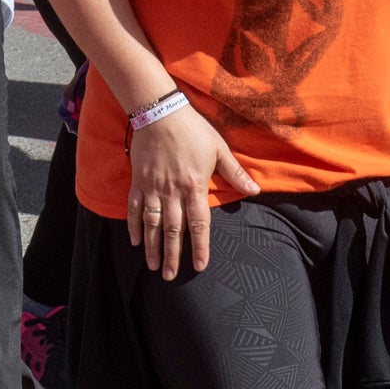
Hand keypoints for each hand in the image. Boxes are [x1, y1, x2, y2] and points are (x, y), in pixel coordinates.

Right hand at [126, 103, 257, 278]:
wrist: (160, 112)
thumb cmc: (192, 129)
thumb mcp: (219, 149)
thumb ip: (235, 173)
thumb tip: (255, 191)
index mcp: (194, 186)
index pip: (199, 224)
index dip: (199, 246)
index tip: (199, 266)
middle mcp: (172, 192)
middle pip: (173, 230)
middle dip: (172, 255)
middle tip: (170, 275)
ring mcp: (153, 188)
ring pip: (152, 224)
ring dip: (152, 247)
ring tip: (153, 266)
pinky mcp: (138, 181)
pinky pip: (135, 208)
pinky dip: (134, 226)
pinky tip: (135, 241)